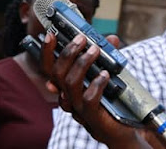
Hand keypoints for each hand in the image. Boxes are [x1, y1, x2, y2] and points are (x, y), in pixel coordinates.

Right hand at [41, 33, 145, 147]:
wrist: (119, 130)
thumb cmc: (109, 100)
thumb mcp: (104, 74)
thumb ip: (106, 57)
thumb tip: (111, 38)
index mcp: (64, 86)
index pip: (47, 68)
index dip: (46, 52)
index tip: (51, 35)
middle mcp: (66, 96)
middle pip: (57, 73)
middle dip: (68, 53)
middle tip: (81, 39)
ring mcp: (77, 108)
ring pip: (70, 83)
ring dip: (82, 63)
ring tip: (95, 51)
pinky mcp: (91, 116)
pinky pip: (89, 98)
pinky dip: (97, 83)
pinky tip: (105, 74)